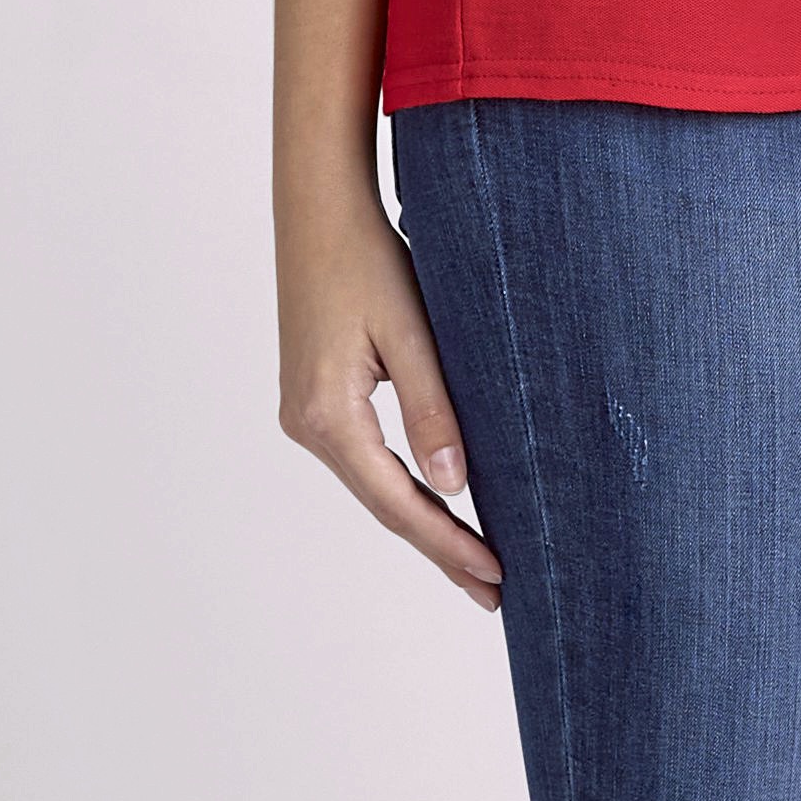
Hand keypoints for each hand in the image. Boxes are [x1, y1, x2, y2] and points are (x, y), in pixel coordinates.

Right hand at [279, 189, 504, 610]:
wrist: (319, 209)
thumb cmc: (367, 258)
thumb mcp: (411, 333)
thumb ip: (433, 409)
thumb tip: (455, 486)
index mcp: (327, 416)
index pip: (398, 502)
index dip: (448, 543)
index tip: (494, 575)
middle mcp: (306, 424)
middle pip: (384, 505)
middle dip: (440, 548)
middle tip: (493, 592)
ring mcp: (305, 414)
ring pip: (375, 486)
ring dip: (425, 522)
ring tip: (475, 562)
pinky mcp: (315, 399)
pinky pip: (367, 460)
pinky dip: (406, 488)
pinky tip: (438, 506)